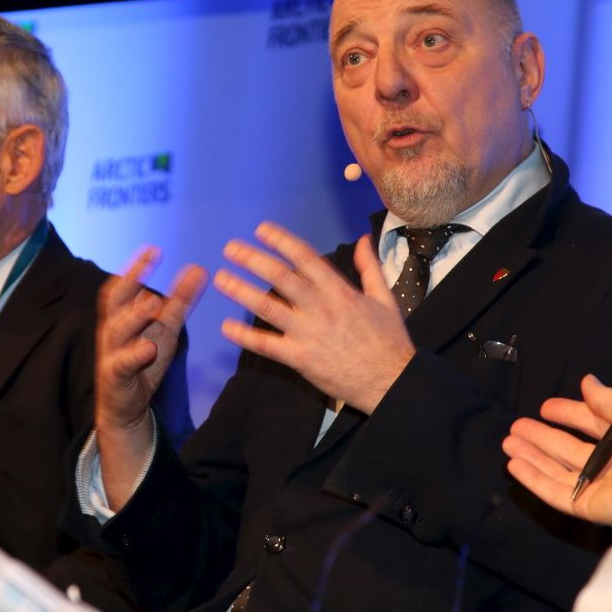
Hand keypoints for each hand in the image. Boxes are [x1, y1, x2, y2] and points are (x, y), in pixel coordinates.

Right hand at [94, 247, 206, 506]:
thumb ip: (180, 300)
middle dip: (131, 281)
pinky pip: (122, 363)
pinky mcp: (115, 376)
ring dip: (134, 315)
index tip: (153, 249)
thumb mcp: (166, 328)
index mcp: (123, 314)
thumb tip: (199, 269)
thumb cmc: (143, 359)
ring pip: (117, 330)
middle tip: (149, 264)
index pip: (124, 285)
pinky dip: (135, 354)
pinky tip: (149, 348)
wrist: (127, 406)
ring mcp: (111, 352)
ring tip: (152, 302)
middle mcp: (113, 330)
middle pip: (115, 301)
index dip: (137, 267)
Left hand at [216, 224, 411, 413]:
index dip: (281, 241)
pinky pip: (267, 346)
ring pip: (268, 308)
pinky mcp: (300, 358)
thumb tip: (362, 239)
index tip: (261, 230)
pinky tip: (226, 328)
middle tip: (230, 248)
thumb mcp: (384, 298)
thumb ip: (369, 267)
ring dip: (241, 291)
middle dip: (253, 260)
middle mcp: (320, 308)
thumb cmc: (388, 340)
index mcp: (339, 291)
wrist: (391, 381)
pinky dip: (245, 336)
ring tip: (221, 278)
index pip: (305, 258)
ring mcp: (308, 333)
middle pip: (280, 277)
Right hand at [503, 374, 611, 525]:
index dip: (568, 414)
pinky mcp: (589, 506)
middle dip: (542, 437)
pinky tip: (515, 464)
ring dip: (532, 456)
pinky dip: (534, 479)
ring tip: (508, 442)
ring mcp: (599, 486)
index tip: (546, 408)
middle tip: (516, 426)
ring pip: (558, 470)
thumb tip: (587, 381)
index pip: (590, 424)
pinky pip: (557, 492)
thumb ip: (605, 397)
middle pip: (568, 449)